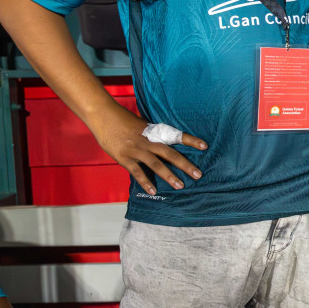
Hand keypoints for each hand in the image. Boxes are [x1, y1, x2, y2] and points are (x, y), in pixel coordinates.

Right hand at [90, 103, 205, 195]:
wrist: (103, 116)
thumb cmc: (123, 120)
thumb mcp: (142, 124)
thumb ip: (153, 135)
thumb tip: (164, 144)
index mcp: (154, 131)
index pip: (176, 135)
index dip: (191, 140)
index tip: (205, 146)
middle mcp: (148, 141)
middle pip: (170, 154)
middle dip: (185, 165)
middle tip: (198, 174)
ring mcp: (136, 150)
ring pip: (156, 165)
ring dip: (169, 176)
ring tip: (181, 186)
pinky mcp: (125, 158)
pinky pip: (137, 172)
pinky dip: (145, 182)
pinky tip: (153, 191)